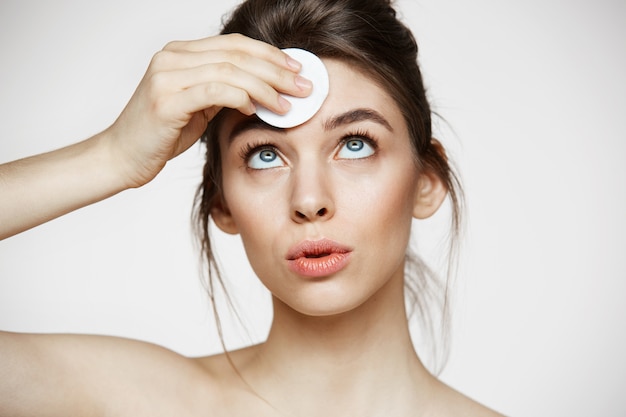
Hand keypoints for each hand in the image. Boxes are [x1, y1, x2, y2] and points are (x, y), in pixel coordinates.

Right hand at [106, 34, 311, 187]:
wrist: (120, 157)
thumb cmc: (159, 135)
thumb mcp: (197, 108)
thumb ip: (223, 92)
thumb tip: (263, 90)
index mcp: (180, 54)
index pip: (234, 45)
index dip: (269, 55)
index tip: (297, 69)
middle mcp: (172, 58)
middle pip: (237, 54)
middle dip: (276, 71)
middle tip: (304, 87)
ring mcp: (166, 76)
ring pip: (230, 70)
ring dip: (266, 87)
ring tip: (289, 104)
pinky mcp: (165, 100)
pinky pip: (214, 91)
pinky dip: (241, 98)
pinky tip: (257, 109)